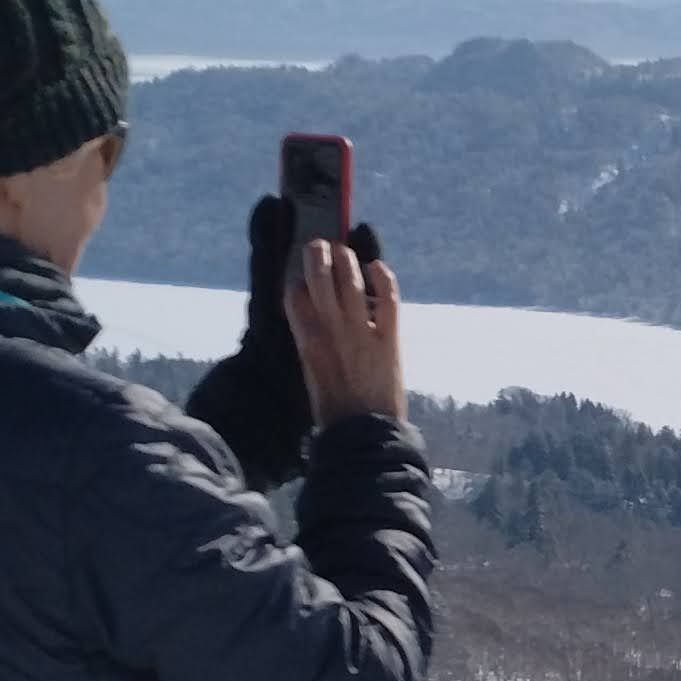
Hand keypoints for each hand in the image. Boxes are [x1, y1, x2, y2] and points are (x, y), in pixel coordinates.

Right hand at [286, 229, 403, 429]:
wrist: (364, 435)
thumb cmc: (335, 409)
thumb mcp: (310, 373)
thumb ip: (310, 343)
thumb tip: (311, 316)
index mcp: (305, 341)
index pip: (292, 294)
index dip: (295, 277)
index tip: (298, 269)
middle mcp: (330, 330)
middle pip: (318, 276)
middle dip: (317, 254)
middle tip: (320, 245)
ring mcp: (360, 331)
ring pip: (350, 278)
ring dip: (347, 258)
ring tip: (345, 250)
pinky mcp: (388, 337)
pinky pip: (387, 296)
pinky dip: (382, 276)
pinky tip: (377, 268)